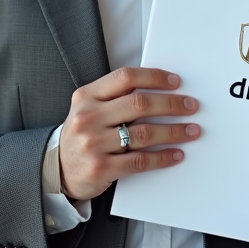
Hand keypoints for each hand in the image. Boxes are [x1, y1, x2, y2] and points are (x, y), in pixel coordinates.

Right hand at [59, 67, 199, 200]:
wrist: (56, 170)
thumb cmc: (82, 135)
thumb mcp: (88, 108)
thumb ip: (114, 97)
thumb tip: (159, 90)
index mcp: (87, 96)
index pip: (126, 78)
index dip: (154, 77)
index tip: (176, 82)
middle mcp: (89, 117)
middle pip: (139, 104)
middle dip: (171, 104)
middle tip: (190, 106)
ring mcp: (94, 143)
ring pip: (144, 133)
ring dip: (174, 131)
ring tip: (191, 130)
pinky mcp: (101, 168)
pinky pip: (140, 161)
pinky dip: (163, 157)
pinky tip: (176, 153)